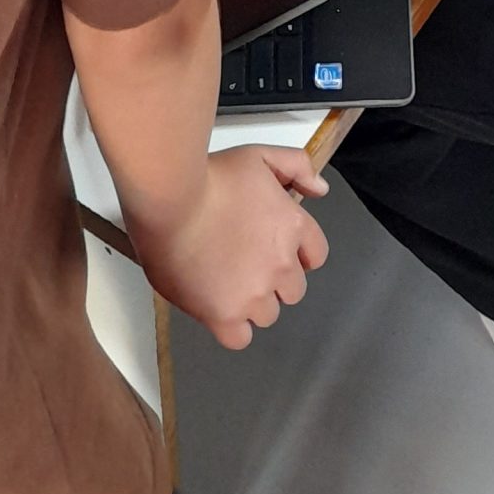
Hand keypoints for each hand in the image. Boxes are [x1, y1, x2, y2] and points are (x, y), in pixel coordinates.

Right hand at [140, 145, 329, 350]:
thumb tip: (321, 190)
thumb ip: (296, 166)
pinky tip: (218, 309)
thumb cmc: (212, 176)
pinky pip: (240, 338)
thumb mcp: (259, 155)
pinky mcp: (224, 315)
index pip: (316, 256)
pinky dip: (233, 328)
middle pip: (293, 290)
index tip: (275, 249)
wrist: (172, 200)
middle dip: (274, 279)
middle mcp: (281, 265)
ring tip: (225, 282)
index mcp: (293, 227)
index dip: (297, 254)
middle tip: (245, 264)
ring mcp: (254, 294)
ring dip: (253, 303)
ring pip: (268, 314)